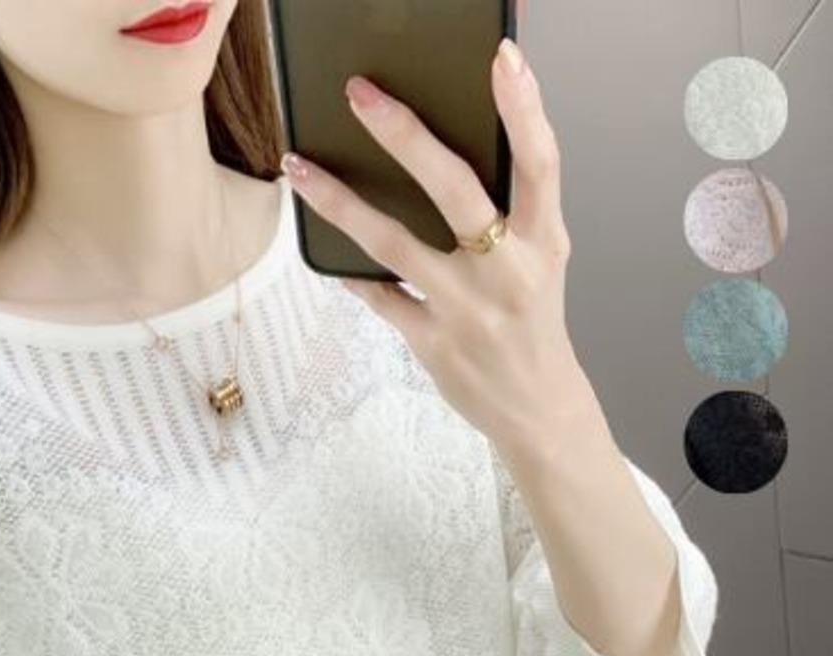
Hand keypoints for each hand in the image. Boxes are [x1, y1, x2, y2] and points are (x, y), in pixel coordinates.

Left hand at [281, 38, 596, 453]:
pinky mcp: (433, 343)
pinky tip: (326, 248)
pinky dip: (351, 272)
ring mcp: (467, 310)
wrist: (536, 406)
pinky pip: (380, 297)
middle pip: (455, 190)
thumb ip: (511, 209)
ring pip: (395, 244)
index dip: (524, 109)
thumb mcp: (542, 260)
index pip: (540, 163)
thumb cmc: (531, 322)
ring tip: (300, 167)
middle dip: (405, 135)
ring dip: (341, 202)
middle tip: (360, 94)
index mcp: (545, 241)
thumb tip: (446, 151)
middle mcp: (508, 272)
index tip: (501, 58)